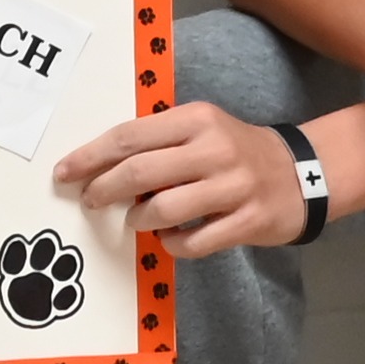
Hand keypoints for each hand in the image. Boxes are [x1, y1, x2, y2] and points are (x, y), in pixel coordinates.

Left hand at [54, 103, 313, 256]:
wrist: (301, 173)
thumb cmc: (234, 150)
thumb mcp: (200, 129)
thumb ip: (158, 141)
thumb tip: (99, 164)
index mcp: (195, 119)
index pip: (129, 137)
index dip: (90, 157)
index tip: (64, 172)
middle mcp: (214, 149)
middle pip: (140, 173)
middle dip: (103, 190)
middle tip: (90, 200)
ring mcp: (233, 187)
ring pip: (163, 210)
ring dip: (139, 219)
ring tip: (135, 218)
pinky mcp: (247, 221)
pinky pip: (193, 242)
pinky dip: (171, 244)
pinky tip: (168, 238)